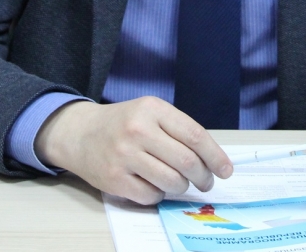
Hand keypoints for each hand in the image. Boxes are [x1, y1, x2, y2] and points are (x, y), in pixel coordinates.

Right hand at [34, 97, 232, 204]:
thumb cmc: (124, 122)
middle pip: (186, 162)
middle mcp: (138, 130)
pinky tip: (155, 184)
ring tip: (180, 183)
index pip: (194, 134)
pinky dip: (160, 194)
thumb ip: (177, 130)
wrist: (80, 133)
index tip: (226, 170)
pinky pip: (151, 195)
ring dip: (182, 187)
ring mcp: (124, 155)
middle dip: (203, 177)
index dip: (215, 156)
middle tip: (205, 182)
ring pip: (172, 182)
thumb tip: (212, 159)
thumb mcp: (150, 112)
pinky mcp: (114, 179)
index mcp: (152, 109)